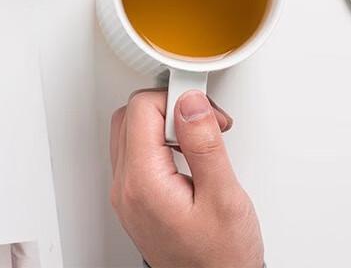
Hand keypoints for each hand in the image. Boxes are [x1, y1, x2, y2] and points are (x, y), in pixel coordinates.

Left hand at [110, 89, 263, 267]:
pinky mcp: (136, 198)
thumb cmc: (221, 258)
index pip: (142, 108)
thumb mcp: (224, 196)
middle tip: (204, 120)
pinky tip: (187, 149)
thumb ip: (204, 144)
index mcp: (143, 183)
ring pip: (131, 130)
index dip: (177, 99)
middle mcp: (127, 188)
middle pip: (132, 115)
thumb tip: (191, 102)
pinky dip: (160, 139)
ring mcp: (128, 195)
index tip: (204, 108)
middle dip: (169, 106)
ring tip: (199, 136)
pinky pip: (137, 151)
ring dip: (164, 121)